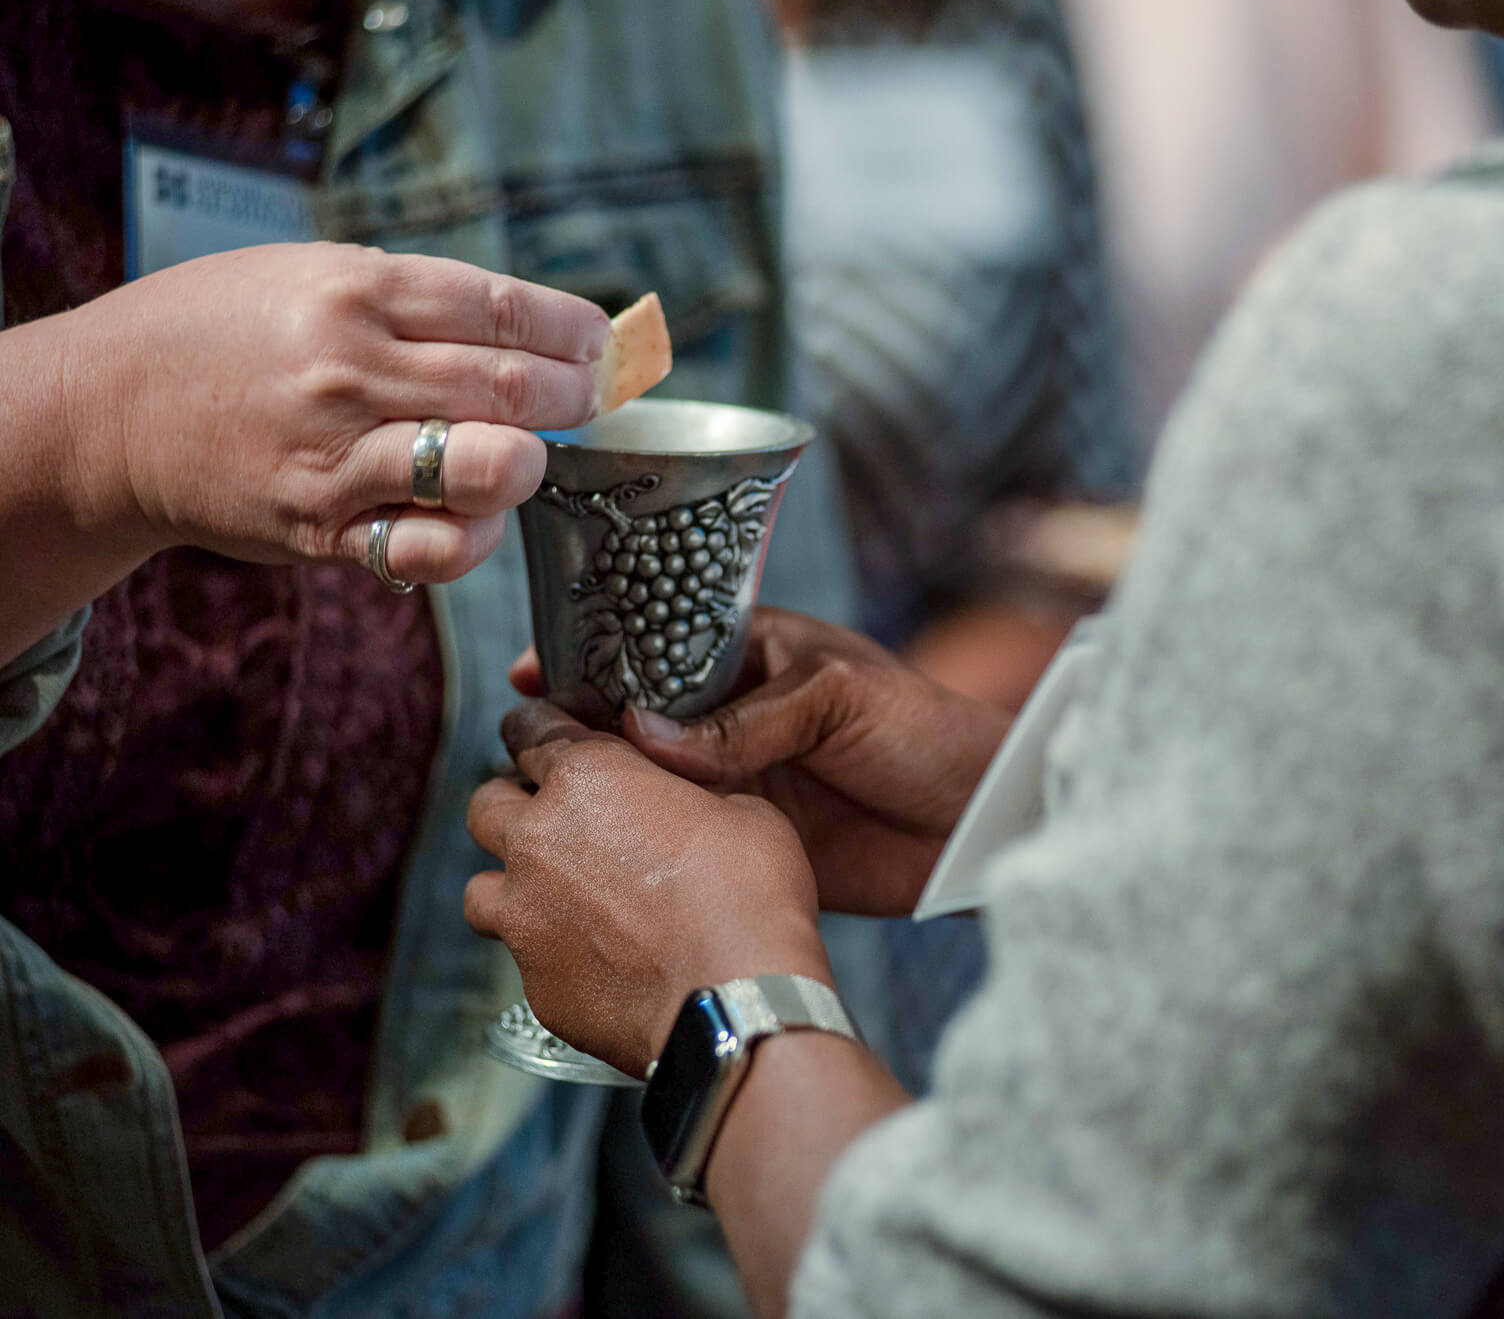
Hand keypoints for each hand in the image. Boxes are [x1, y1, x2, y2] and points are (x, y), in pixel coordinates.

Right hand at [56, 241, 608, 583]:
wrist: (111, 409)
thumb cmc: (228, 331)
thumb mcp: (312, 275)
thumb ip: (417, 300)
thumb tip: (539, 327)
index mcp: (357, 291)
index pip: (508, 309)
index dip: (577, 333)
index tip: (600, 346)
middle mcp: (351, 370)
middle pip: (515, 387)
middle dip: (576, 397)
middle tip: (590, 399)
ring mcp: (337, 454)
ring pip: (488, 468)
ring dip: (532, 463)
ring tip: (530, 453)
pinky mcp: (323, 526)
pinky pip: (431, 545)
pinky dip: (475, 536)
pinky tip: (476, 514)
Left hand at [465, 699, 832, 1074]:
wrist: (738, 997)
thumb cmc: (749, 895)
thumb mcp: (744, 811)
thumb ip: (690, 797)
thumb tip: (683, 810)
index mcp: (587, 780)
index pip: (532, 731)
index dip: (538, 731)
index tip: (543, 736)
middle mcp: (538, 842)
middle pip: (486, 806)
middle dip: (513, 807)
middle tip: (553, 820)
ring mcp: (526, 919)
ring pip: (480, 890)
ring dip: (512, 886)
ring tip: (554, 899)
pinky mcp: (535, 986)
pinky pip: (523, 960)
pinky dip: (550, 954)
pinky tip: (597, 961)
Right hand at [510, 608, 1012, 915]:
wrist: (980, 818)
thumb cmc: (923, 728)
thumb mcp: (836, 697)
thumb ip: (745, 719)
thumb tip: (642, 734)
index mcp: (750, 658)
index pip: (655, 647)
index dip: (594, 656)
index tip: (533, 673)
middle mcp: (730, 718)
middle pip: (635, 720)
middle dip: (580, 731)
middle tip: (521, 749)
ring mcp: (734, 781)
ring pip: (649, 785)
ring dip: (603, 794)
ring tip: (540, 805)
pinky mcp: (747, 842)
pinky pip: (682, 842)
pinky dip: (641, 849)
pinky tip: (594, 859)